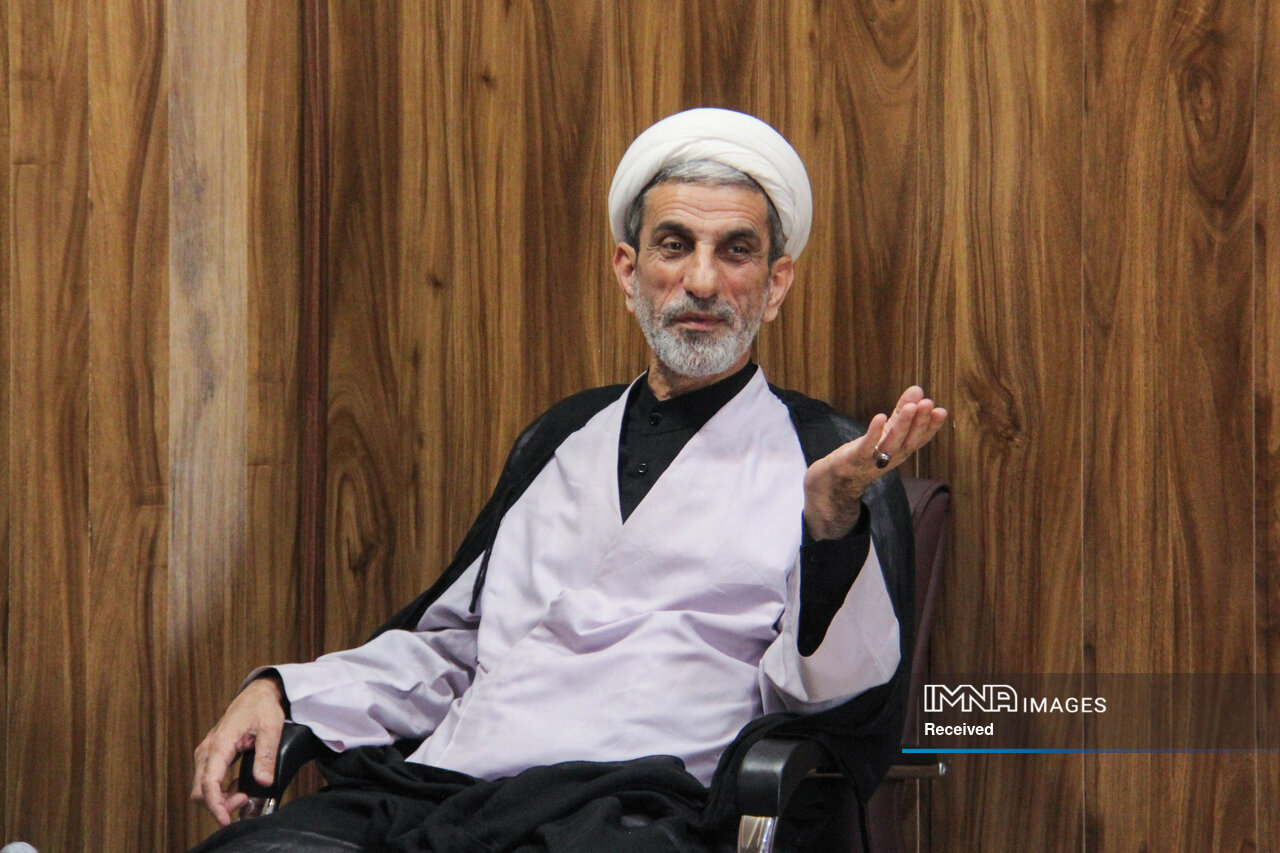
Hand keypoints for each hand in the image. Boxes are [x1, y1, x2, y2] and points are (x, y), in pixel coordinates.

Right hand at [190, 674, 286, 825]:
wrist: (257, 694)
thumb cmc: (262, 707)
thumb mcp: (271, 728)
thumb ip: (266, 755)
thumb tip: (263, 781)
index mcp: (220, 744)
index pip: (208, 782)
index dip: (216, 805)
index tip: (227, 818)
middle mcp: (207, 750)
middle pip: (200, 790)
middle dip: (218, 804)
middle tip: (245, 801)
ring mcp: (207, 753)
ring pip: (202, 787)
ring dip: (220, 799)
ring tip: (245, 795)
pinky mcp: (212, 756)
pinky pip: (209, 780)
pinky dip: (221, 791)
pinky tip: (239, 789)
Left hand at [803, 386, 946, 539]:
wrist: (838, 477)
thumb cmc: (867, 451)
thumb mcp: (887, 430)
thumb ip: (902, 411)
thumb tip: (918, 389)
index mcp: (902, 450)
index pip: (920, 438)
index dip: (932, 426)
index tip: (941, 411)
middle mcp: (892, 457)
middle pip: (910, 440)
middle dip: (921, 422)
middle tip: (928, 403)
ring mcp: (875, 460)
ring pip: (893, 443)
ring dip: (903, 425)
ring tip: (911, 407)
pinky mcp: (856, 458)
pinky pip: (867, 446)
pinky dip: (874, 433)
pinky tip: (880, 417)